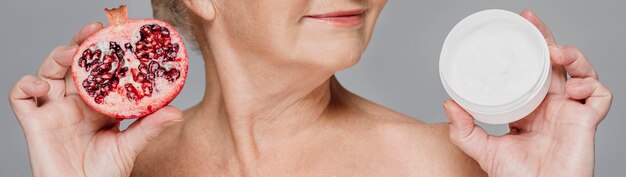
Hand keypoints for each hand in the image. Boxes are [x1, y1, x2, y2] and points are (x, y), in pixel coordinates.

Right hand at [8, 22, 183, 176]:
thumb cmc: (104, 174)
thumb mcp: (130, 146)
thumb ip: (149, 127)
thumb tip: (176, 111)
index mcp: (99, 104)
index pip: (102, 70)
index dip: (108, 52)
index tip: (120, 35)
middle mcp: (76, 103)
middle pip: (74, 64)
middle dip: (82, 44)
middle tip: (95, 30)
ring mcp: (54, 111)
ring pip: (49, 72)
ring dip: (57, 56)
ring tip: (72, 53)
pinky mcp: (35, 123)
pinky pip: (21, 97)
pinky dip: (26, 84)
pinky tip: (43, 85)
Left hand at [443, 10, 612, 176]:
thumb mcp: (483, 150)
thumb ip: (464, 130)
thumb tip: (449, 104)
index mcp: (530, 109)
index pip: (530, 71)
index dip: (525, 51)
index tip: (513, 31)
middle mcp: (551, 107)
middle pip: (554, 63)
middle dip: (546, 38)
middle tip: (530, 21)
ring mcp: (571, 113)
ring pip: (581, 72)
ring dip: (572, 56)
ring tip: (555, 52)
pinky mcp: (587, 123)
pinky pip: (600, 96)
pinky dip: (592, 85)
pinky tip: (575, 88)